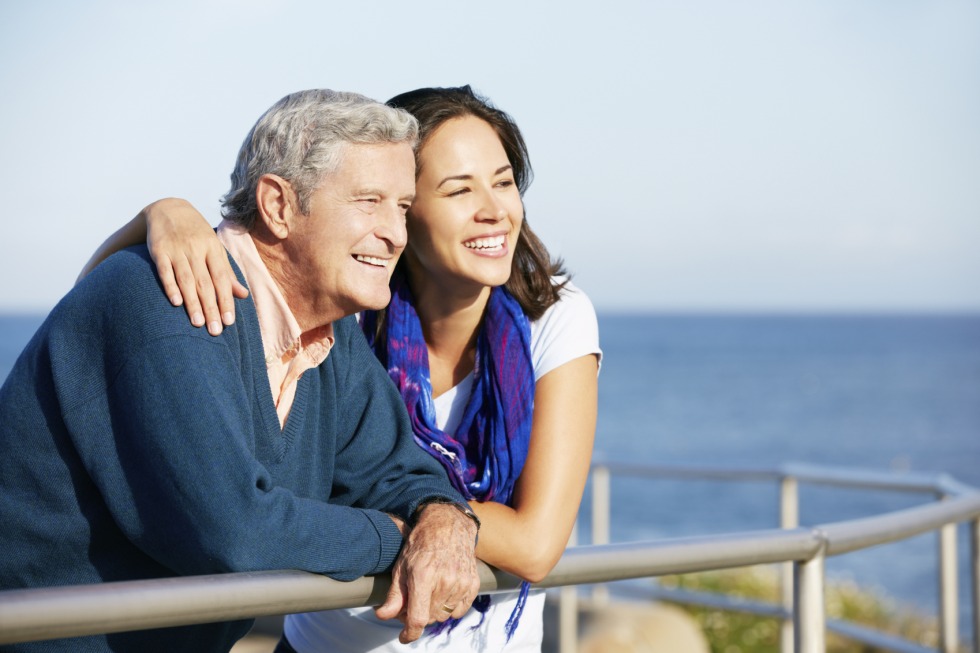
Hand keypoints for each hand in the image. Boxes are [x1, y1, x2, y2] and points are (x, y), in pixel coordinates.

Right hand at [144, 198, 247, 335]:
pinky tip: (175, 303)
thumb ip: (227, 273)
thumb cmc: (196, 235)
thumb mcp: (214, 249)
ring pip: (187, 279)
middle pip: (206, 283)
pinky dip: (170, 286)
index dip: (226, 300)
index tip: (229, 321)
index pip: (222, 278)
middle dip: (211, 308)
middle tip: (215, 330)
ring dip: (193, 303)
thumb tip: (243, 295)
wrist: (168, 208)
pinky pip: (165, 271)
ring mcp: (177, 249)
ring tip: (197, 323)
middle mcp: (196, 249)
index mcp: (213, 249)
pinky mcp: (159, 250)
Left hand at [375, 503, 479, 642]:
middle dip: (419, 616)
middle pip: (430, 618)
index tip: (404, 636)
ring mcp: (461, 583)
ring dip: (434, 611)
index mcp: (424, 576)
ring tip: (428, 594)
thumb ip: (394, 595)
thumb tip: (383, 616)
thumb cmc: (421, 544)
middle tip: (413, 602)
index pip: (418, 618)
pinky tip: (443, 593)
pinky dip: (450, 608)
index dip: (410, 633)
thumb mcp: (402, 566)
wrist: (448, 525)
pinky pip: (459, 610)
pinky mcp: (472, 583)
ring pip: (444, 615)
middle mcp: (445, 581)